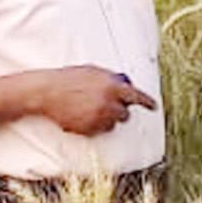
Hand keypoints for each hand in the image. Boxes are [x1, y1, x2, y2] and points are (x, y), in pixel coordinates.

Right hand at [40, 65, 157, 134]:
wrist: (48, 91)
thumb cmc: (68, 78)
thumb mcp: (93, 71)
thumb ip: (111, 79)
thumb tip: (123, 85)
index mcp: (112, 86)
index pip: (137, 96)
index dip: (147, 102)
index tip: (153, 107)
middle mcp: (108, 104)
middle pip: (125, 115)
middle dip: (119, 112)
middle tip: (108, 106)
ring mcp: (99, 118)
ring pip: (112, 124)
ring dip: (106, 119)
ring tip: (90, 110)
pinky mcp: (89, 129)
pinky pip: (99, 131)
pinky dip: (94, 125)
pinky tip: (82, 116)